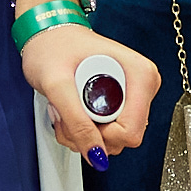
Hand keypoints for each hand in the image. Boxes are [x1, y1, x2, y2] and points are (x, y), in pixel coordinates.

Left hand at [19, 24, 161, 160]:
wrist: (48, 35)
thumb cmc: (54, 47)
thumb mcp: (58, 84)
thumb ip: (76, 121)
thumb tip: (96, 154)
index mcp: (141, 75)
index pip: (132, 131)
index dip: (101, 134)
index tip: (81, 114)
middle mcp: (142, 86)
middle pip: (123, 139)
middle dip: (88, 133)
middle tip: (68, 107)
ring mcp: (132, 96)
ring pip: (112, 140)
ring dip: (81, 132)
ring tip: (68, 105)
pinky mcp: (121, 104)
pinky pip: (106, 134)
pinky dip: (82, 129)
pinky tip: (72, 107)